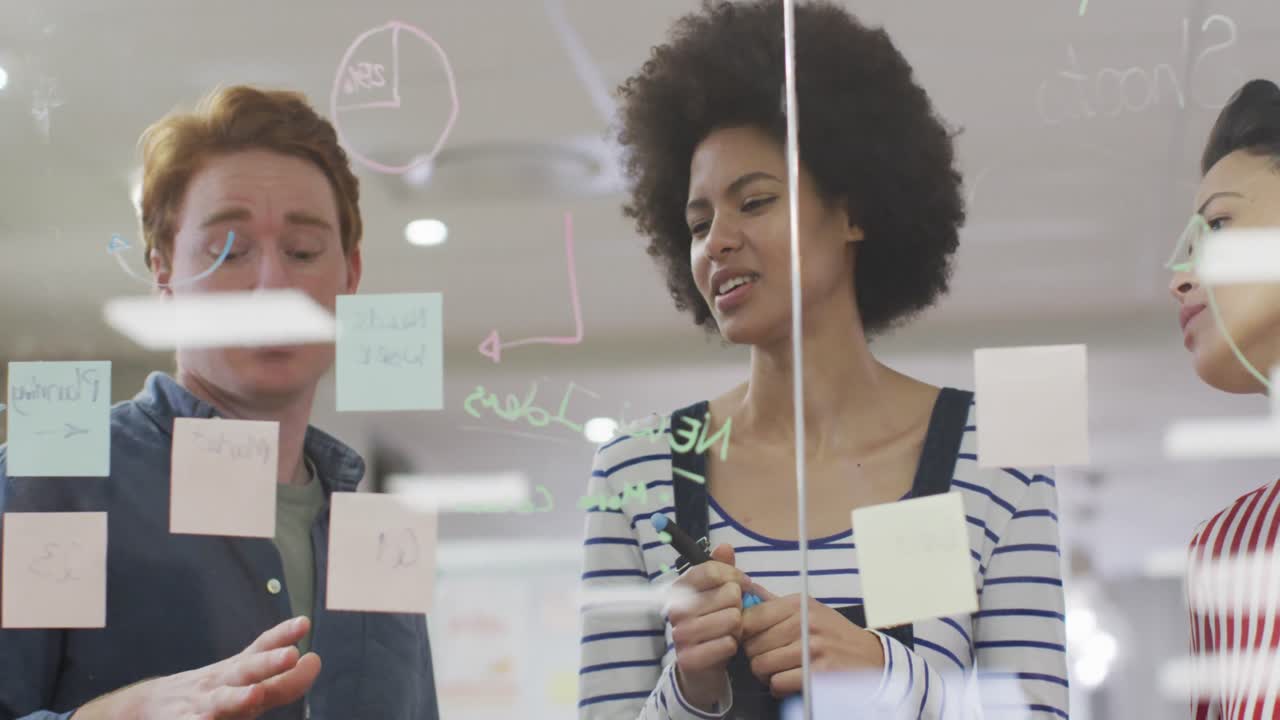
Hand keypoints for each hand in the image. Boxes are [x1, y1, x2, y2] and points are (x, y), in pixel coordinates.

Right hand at [77, 616, 321, 719]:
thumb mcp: (239, 679)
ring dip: (237, 699)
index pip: (261, 649)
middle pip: (246, 671)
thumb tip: (314, 661)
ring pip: (221, 703)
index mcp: (236, 672)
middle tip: (291, 655)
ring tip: (254, 696)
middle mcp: (219, 684)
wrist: (142, 707)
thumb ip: (278, 676)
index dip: (282, 636)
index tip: (303, 622)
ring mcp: (199, 705)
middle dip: (269, 664)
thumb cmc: (207, 693)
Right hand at [668, 544, 750, 708]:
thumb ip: (721, 569)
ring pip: (732, 619)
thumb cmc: (711, 622)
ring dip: (738, 627)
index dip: (734, 575)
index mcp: (679, 588)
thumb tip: (725, 546)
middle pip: (729, 594)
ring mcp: (680, 634)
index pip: (712, 570)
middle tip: (731, 614)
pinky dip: (733, 645)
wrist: (700, 666)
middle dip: (738, 605)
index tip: (744, 584)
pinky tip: (726, 647)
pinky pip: (728, 644)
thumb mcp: (716, 593)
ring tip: (730, 631)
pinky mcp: (689, 658)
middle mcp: (675, 609)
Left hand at [741, 587, 883, 697]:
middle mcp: (804, 622)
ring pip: (761, 665)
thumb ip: (776, 603)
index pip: (750, 618)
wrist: (870, 657)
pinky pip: (778, 683)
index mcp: (797, 603)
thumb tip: (744, 589)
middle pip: (752, 645)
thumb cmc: (834, 634)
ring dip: (765, 674)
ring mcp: (812, 647)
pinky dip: (779, 688)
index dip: (743, 634)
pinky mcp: (818, 673)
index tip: (749, 641)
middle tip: (768, 660)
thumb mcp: (809, 609)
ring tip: (778, 671)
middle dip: (755, 657)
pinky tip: (789, 682)